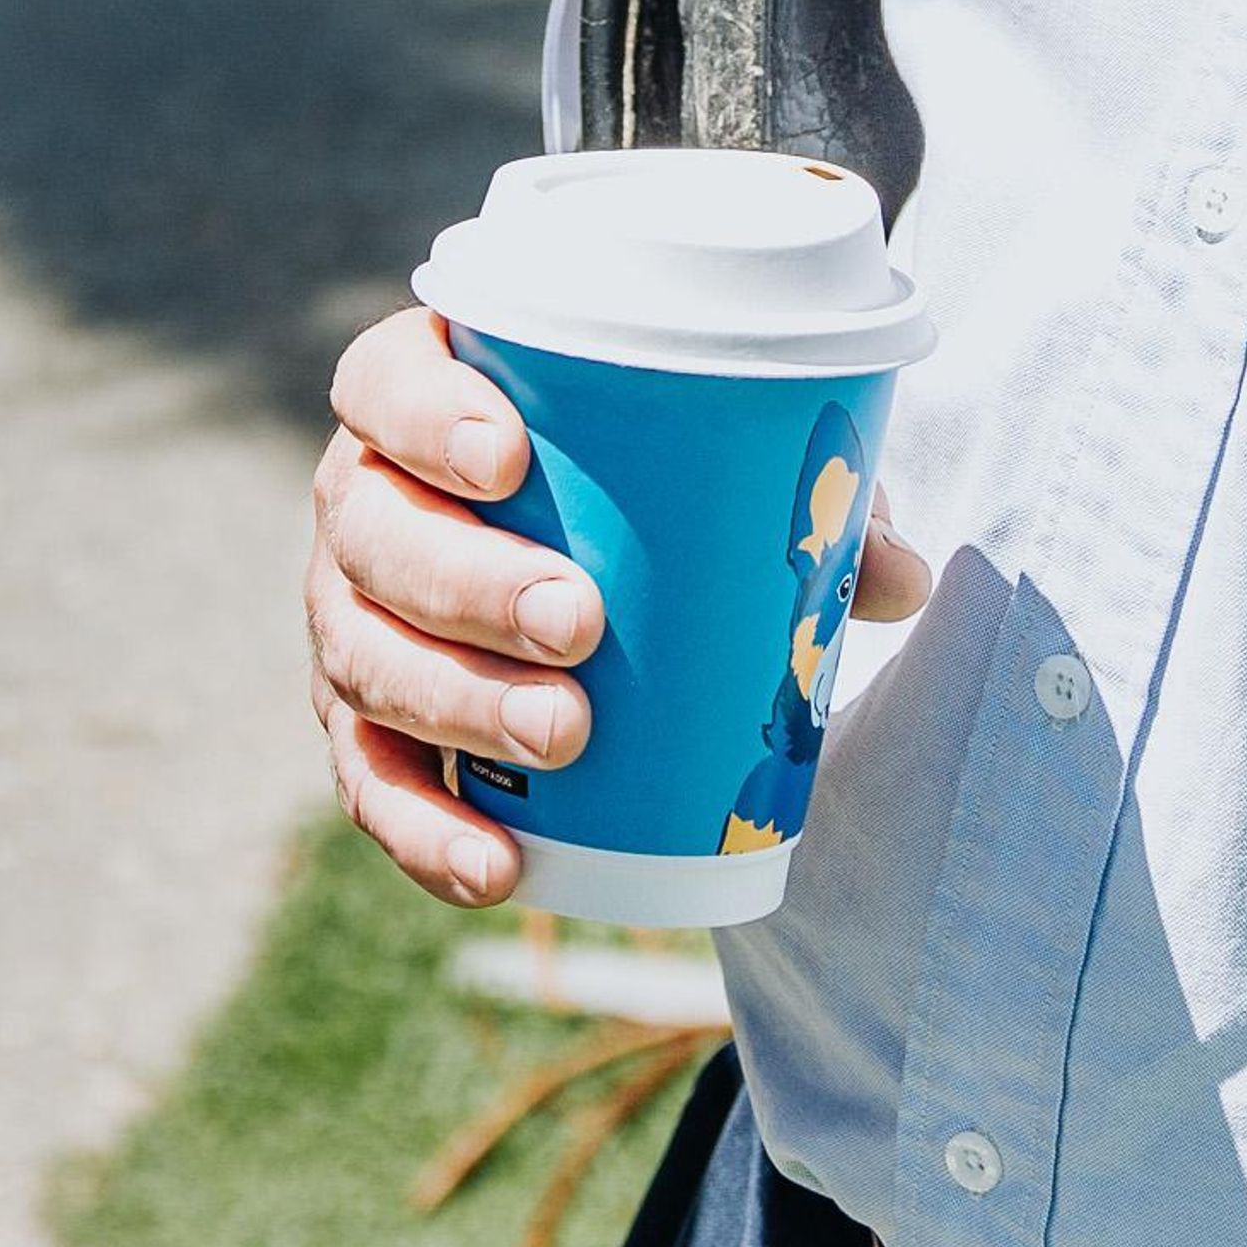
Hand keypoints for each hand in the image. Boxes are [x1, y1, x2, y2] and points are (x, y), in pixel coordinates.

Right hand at [307, 305, 927, 905]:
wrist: (586, 537)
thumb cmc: (651, 472)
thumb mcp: (723, 459)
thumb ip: (804, 496)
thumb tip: (897, 578)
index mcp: (420, 393)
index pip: (383, 383)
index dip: (425, 416)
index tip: (510, 458)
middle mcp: (364, 500)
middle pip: (374, 535)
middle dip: (469, 583)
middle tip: (577, 619)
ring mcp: (349, 615)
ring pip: (366, 661)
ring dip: (461, 704)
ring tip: (566, 734)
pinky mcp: (364, 721)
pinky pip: (374, 783)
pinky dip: (427, 831)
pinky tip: (497, 864)